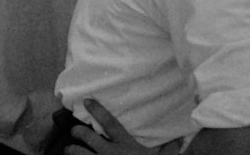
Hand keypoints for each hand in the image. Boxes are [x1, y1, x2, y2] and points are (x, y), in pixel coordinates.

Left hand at [64, 99, 178, 154]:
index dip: (97, 110)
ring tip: (69, 149)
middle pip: (86, 136)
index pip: (109, 123)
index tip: (86, 100)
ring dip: (71, 150)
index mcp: (126, 145)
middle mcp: (110, 153)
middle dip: (76, 131)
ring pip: (78, 153)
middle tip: (74, 131)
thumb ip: (171, 148)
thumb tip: (181, 137)